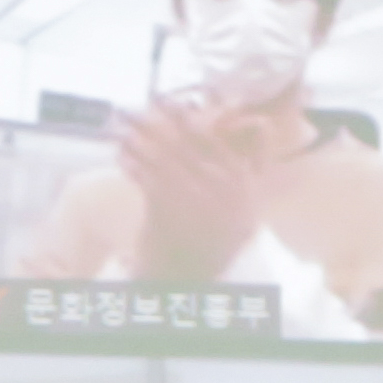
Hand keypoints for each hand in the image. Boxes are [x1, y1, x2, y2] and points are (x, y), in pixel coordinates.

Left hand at [110, 103, 263, 287]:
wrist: (192, 281)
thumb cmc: (216, 239)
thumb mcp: (247, 206)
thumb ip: (256, 164)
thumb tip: (263, 122)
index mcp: (242, 184)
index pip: (213, 140)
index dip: (188, 117)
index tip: (171, 101)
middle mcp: (221, 190)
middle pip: (180, 144)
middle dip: (152, 122)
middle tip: (130, 107)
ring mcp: (195, 201)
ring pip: (160, 158)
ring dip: (136, 139)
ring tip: (120, 127)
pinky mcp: (168, 214)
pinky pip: (146, 179)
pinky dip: (132, 164)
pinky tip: (120, 154)